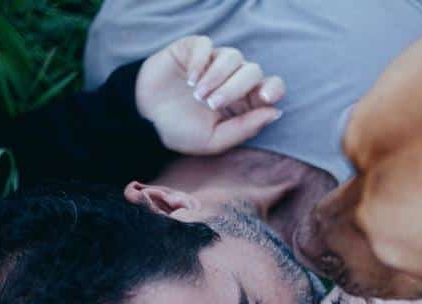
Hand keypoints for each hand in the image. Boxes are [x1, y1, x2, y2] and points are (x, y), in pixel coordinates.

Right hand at [135, 35, 286, 154]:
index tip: (265, 98)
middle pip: (253, 70)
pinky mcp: (193, 49)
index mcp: (243, 101)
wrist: (145, 120)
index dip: (273, 88)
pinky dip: (201, 62)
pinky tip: (189, 80)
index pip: (271, 86)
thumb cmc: (182, 132)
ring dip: (217, 76)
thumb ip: (245, 128)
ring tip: (198, 95)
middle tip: (212, 104)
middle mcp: (232, 79)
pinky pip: (207, 45)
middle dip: (235, 88)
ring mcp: (213, 62)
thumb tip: (276, 113)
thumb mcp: (215, 140)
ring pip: (233, 56)